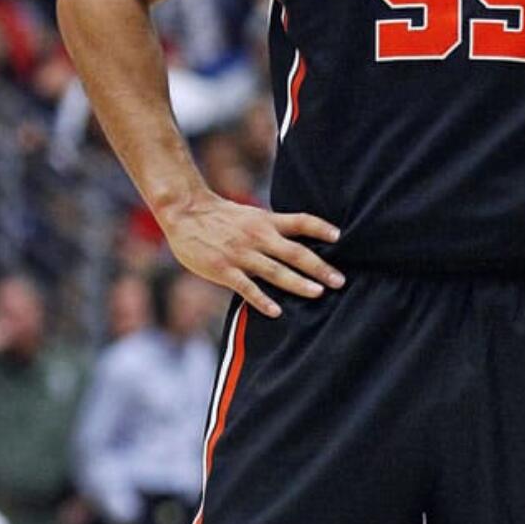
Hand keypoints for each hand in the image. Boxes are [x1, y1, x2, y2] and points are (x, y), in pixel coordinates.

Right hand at [157, 190, 344, 319]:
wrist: (184, 211)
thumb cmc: (221, 217)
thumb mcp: (252, 215)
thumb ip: (274, 229)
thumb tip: (302, 244)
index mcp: (266, 222)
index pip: (301, 222)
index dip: (321, 228)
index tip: (339, 236)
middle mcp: (258, 236)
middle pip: (295, 252)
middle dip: (319, 267)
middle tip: (340, 280)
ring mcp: (241, 254)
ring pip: (275, 271)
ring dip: (298, 283)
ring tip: (318, 293)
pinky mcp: (223, 269)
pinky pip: (246, 287)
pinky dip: (262, 300)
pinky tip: (277, 311)